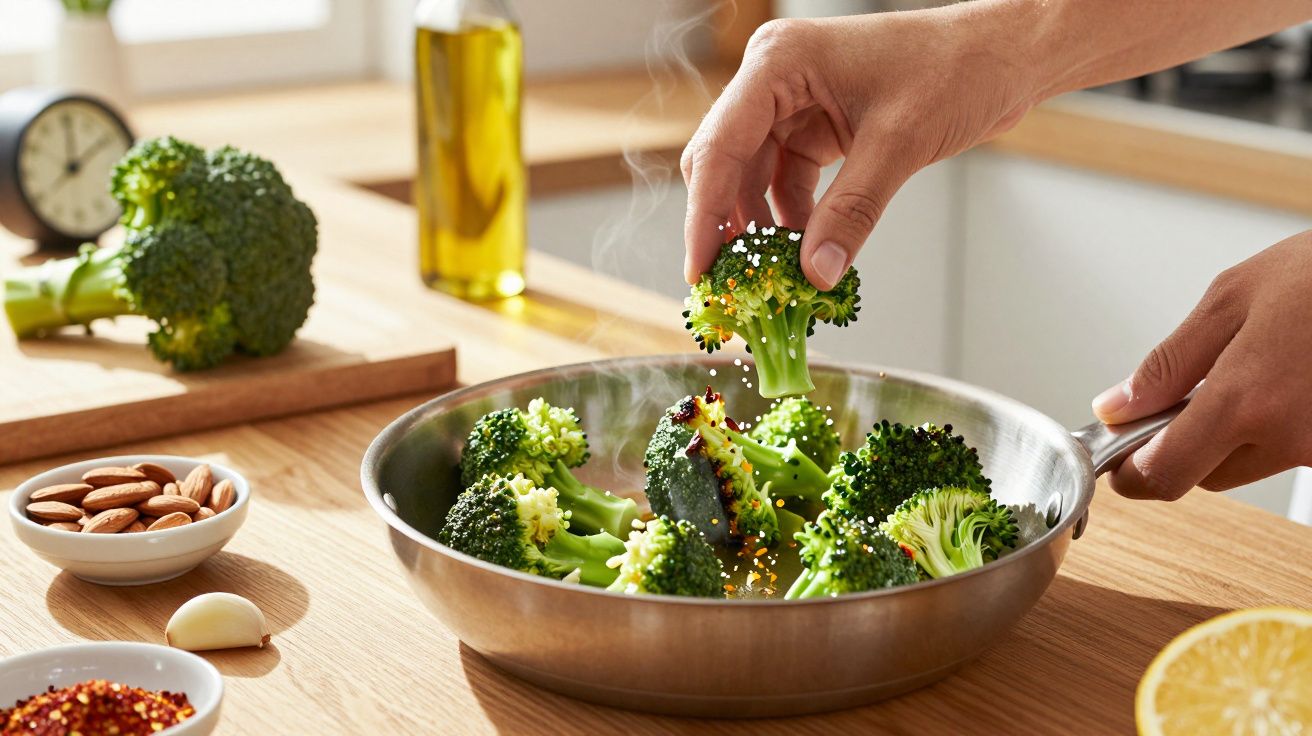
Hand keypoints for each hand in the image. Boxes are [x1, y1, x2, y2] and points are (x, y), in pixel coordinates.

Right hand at [680, 6, 1040, 288]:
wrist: (1005, 56)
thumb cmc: (957, 68)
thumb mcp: (899, 144)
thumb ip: (851, 211)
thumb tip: (816, 273)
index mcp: (779, 63)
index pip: (720, 146)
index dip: (705, 214)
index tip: (701, 270)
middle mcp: (775, 80)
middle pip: (725, 163)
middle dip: (725, 225)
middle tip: (726, 285)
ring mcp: (793, 104)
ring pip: (752, 179)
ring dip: (759, 229)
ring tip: (765, 280)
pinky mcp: (816, 128)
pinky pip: (786, 183)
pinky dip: (791, 221)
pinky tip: (800, 257)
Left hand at [1093, 230, 1311, 499]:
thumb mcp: (1232, 297)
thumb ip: (1168, 363)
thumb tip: (1116, 406)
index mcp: (1247, 400)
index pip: (1165, 474)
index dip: (1133, 475)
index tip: (1119, 460)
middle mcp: (1290, 437)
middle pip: (1207, 474)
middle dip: (1189, 443)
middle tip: (1193, 392)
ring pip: (1253, 464)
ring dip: (1240, 433)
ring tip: (1263, 368)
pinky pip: (1295, 449)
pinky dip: (1281, 425)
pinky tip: (1291, 377)